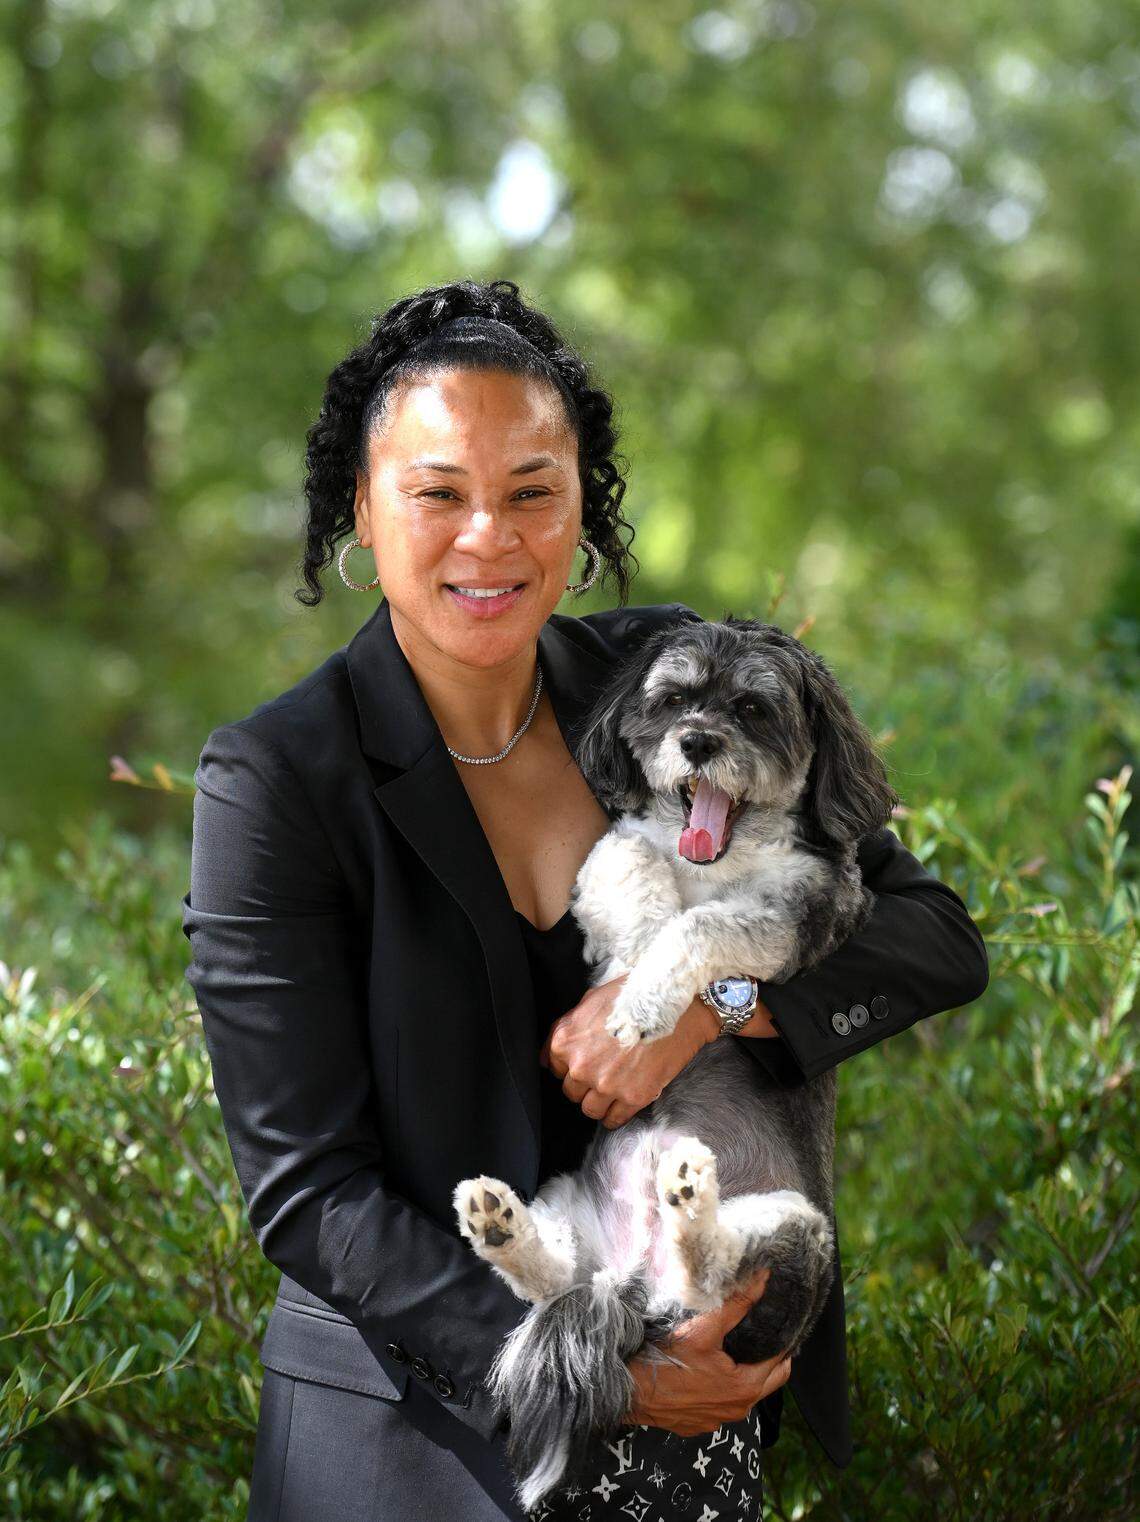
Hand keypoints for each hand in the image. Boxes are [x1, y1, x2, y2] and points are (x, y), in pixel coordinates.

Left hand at [539, 973, 718, 1128]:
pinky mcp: (633, 1096)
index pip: (556, 1069)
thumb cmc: (633, 996)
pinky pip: (614, 1119)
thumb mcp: (590, 1001)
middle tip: (604, 1074)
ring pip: (590, 1110)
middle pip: (572, 1092)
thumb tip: (548, 1057)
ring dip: (599, 1103)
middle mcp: (581, 1066)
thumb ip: (566, 1028)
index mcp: (566, 1041)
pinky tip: (623, 1105)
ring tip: (614, 1091)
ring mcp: (606, 1084)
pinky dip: (615, 1116)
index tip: (586, 1063)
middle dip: (585, 1085)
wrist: (674, 1003)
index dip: (572, 1066)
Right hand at [624, 1266, 792, 1435]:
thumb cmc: (668, 1360)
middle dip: (772, 1358)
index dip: (783, 1340)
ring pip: (744, 1394)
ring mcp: (718, 1420)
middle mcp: (738, 1410)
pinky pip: (722, 1404)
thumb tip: (762, 1279)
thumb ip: (737, 1305)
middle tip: (766, 1332)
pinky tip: (710, 1370)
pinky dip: (723, 1388)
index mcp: (745, 1388)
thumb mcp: (704, 1329)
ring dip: (746, 1373)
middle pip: (769, 1381)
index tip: (782, 1322)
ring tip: (738, 1347)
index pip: (780, 1362)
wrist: (630, 1391)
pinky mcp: (699, 1424)